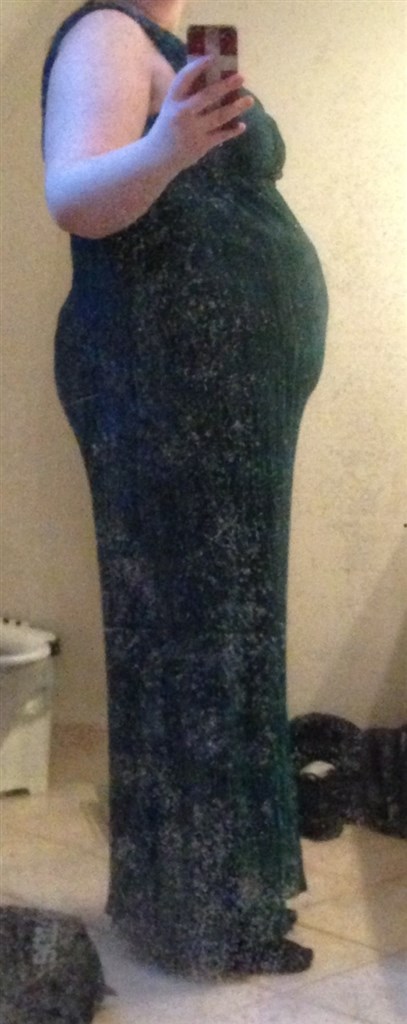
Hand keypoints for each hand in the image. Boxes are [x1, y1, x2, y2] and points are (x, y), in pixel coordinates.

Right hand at [148, 56, 254, 172]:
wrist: (157, 158)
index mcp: (172, 100)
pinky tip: (242, 126)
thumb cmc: (167, 128)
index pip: (185, 78)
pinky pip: (221, 135)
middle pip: (207, 96)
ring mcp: (192, 130)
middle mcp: (182, 113)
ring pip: (219, 116)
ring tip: (249, 100)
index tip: (213, 57)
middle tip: (241, 77)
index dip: (198, 66)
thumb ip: (186, 96)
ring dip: (236, 107)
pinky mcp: (200, 145)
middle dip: (225, 86)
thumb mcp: (170, 109)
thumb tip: (212, 79)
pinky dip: (232, 131)